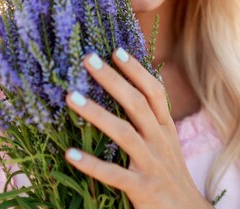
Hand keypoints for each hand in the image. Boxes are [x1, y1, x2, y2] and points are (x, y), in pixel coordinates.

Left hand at [65, 48, 211, 208]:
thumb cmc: (170, 175)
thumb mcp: (167, 143)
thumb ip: (152, 121)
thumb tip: (132, 91)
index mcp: (166, 128)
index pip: (154, 92)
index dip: (136, 70)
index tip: (116, 51)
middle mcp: (160, 141)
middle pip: (137, 103)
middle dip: (112, 79)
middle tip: (88, 59)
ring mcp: (151, 164)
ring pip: (124, 132)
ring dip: (96, 113)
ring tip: (70, 96)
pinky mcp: (142, 188)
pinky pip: (114, 174)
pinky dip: (91, 164)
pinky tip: (69, 154)